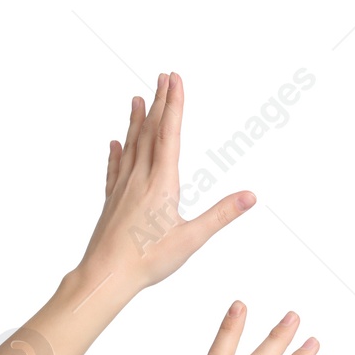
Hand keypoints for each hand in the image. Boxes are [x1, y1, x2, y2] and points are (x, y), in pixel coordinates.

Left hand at [77, 73, 254, 296]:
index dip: (175, 105)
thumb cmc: (146, 260)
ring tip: (138, 99)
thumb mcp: (192, 239)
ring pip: (131, 146)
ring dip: (137, 121)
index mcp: (161, 183)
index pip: (170, 134)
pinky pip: (115, 169)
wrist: (104, 277)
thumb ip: (221, 215)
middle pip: (150, 132)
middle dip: (159, 103)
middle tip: (162, 77)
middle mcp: (140, 179)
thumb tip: (250, 196)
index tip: (175, 80)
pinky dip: (117, 152)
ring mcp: (123, 189)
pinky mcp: (112, 202)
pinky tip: (115, 144)